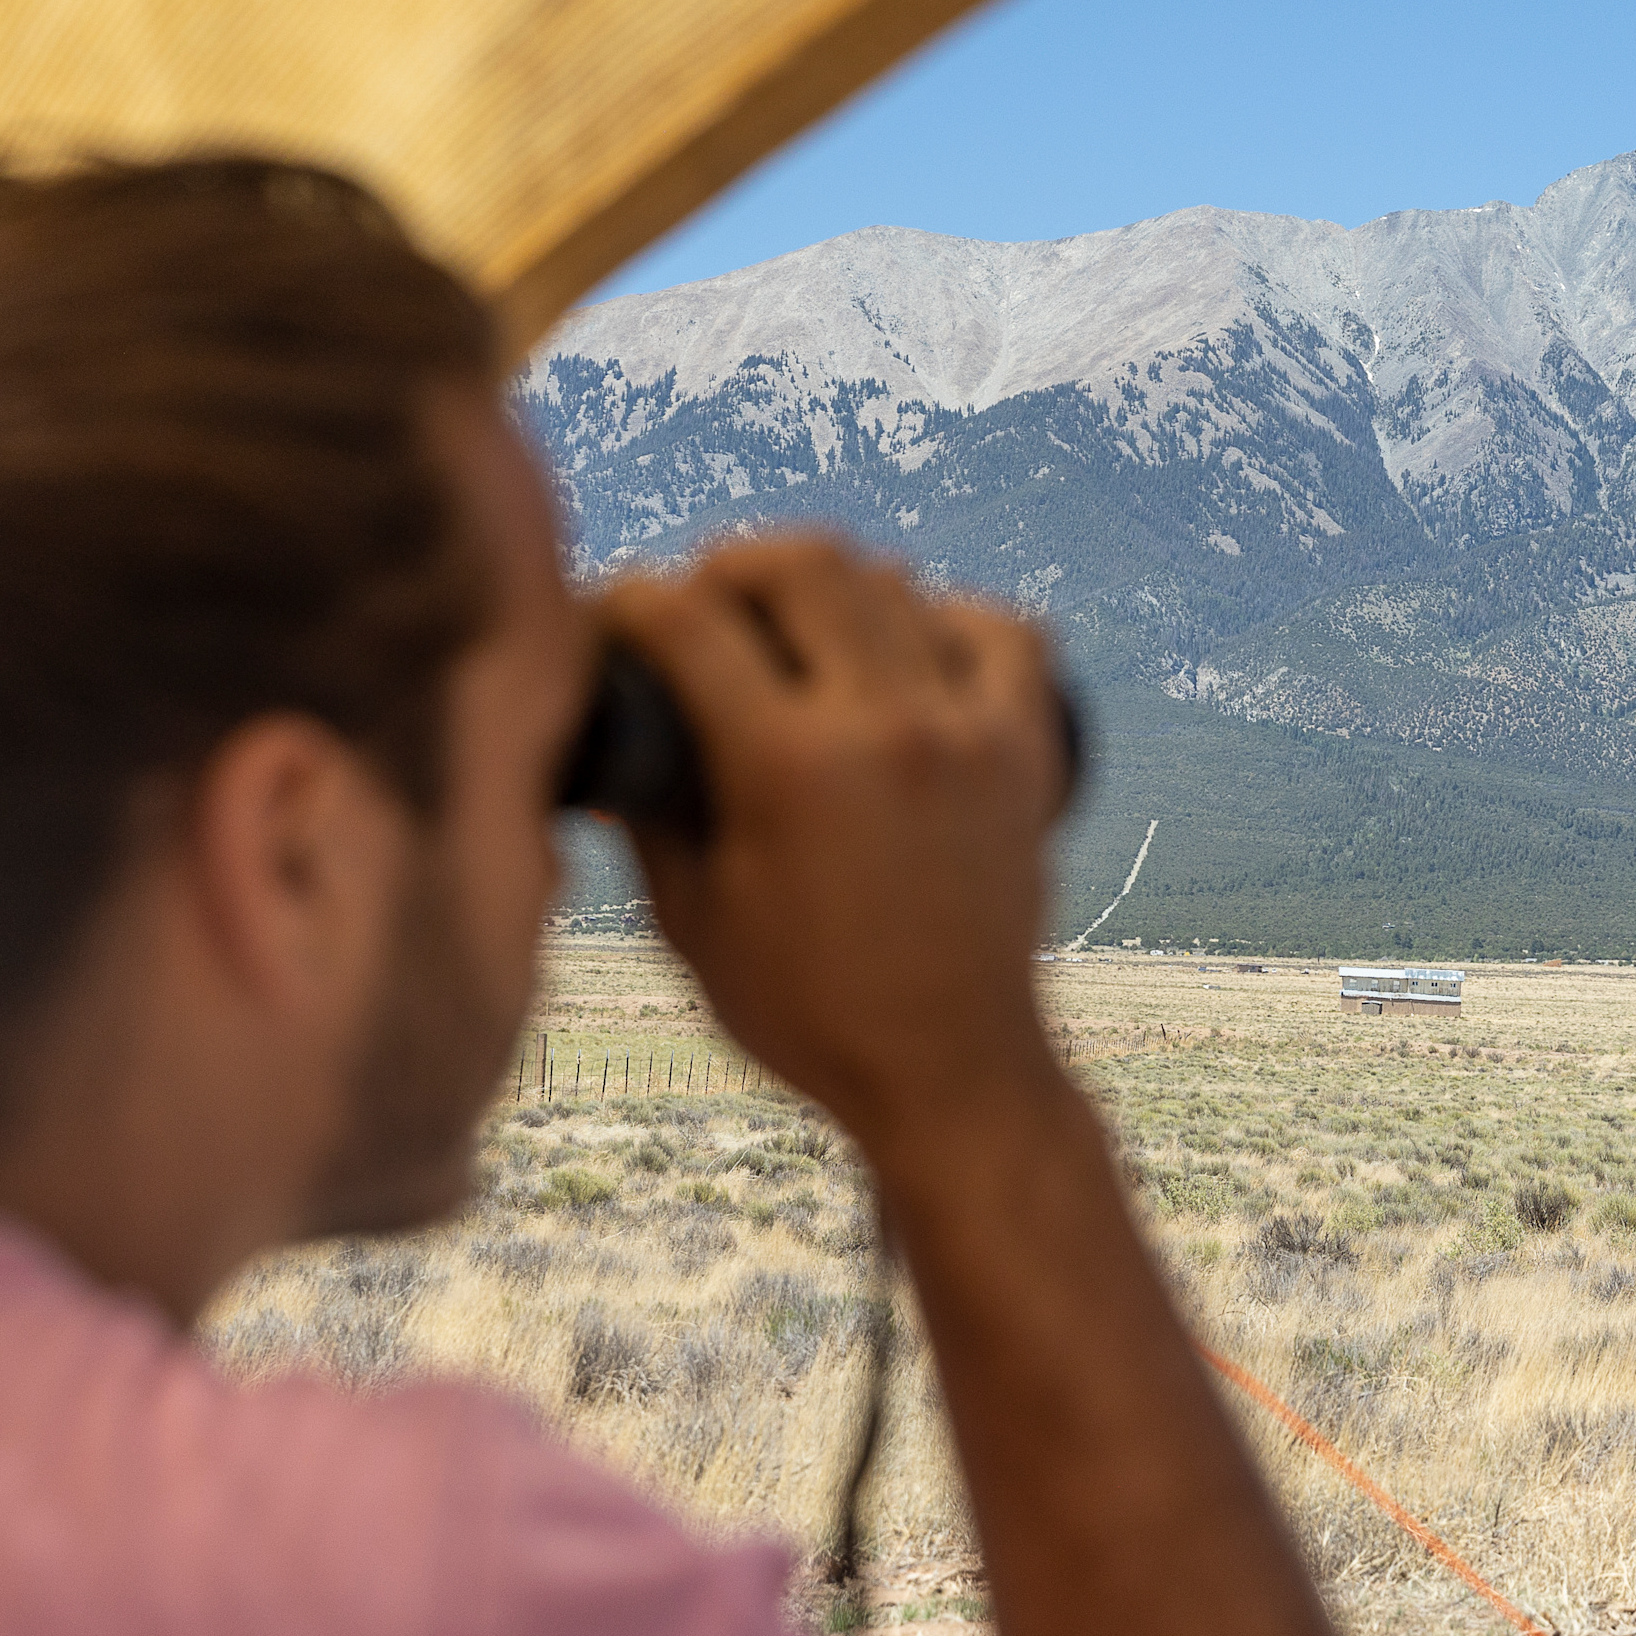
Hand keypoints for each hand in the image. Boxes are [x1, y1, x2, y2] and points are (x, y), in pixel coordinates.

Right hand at [590, 537, 1065, 1160]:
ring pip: (894, 583)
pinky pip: (1000, 630)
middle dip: (733, 567)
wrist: (949, 1072)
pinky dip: (947, 620)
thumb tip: (608, 735)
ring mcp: (968, 728)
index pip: (689, 621)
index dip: (632, 601)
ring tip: (795, 633)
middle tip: (705, 608)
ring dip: (830, 589)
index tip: (616, 614)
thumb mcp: (692, 921)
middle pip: (802, 563)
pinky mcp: (1027, 749)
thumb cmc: (807, 1013)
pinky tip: (909, 652)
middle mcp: (885, 724)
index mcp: (786, 765)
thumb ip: (647, 814)